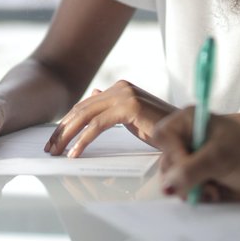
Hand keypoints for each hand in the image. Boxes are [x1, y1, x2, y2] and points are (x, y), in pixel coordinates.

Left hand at [44, 80, 175, 157]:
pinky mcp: (129, 108)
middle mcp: (121, 87)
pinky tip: (75, 153)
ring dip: (67, 136)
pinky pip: (98, 126)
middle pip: (82, 109)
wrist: (189, 132)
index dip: (67, 122)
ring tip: (57, 152)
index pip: (85, 105)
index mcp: (120, 87)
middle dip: (62, 130)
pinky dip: (83, 141)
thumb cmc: (163, 128)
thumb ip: (113, 106)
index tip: (54, 140)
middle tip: (49, 148)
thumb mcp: (133, 116)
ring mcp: (125, 95)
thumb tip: (95, 92)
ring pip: (86, 116)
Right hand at [154, 107, 239, 202]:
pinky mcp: (199, 176)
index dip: (173, 153)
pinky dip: (197, 194)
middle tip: (204, 182)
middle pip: (166, 159)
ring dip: (191, 188)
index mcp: (191, 121)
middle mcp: (188, 137)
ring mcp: (193, 158)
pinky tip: (215, 193)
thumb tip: (167, 187)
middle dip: (182, 176)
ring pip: (173, 178)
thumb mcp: (220, 158)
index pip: (163, 136)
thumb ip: (190, 171)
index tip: (190, 165)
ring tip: (213, 190)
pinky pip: (184, 189)